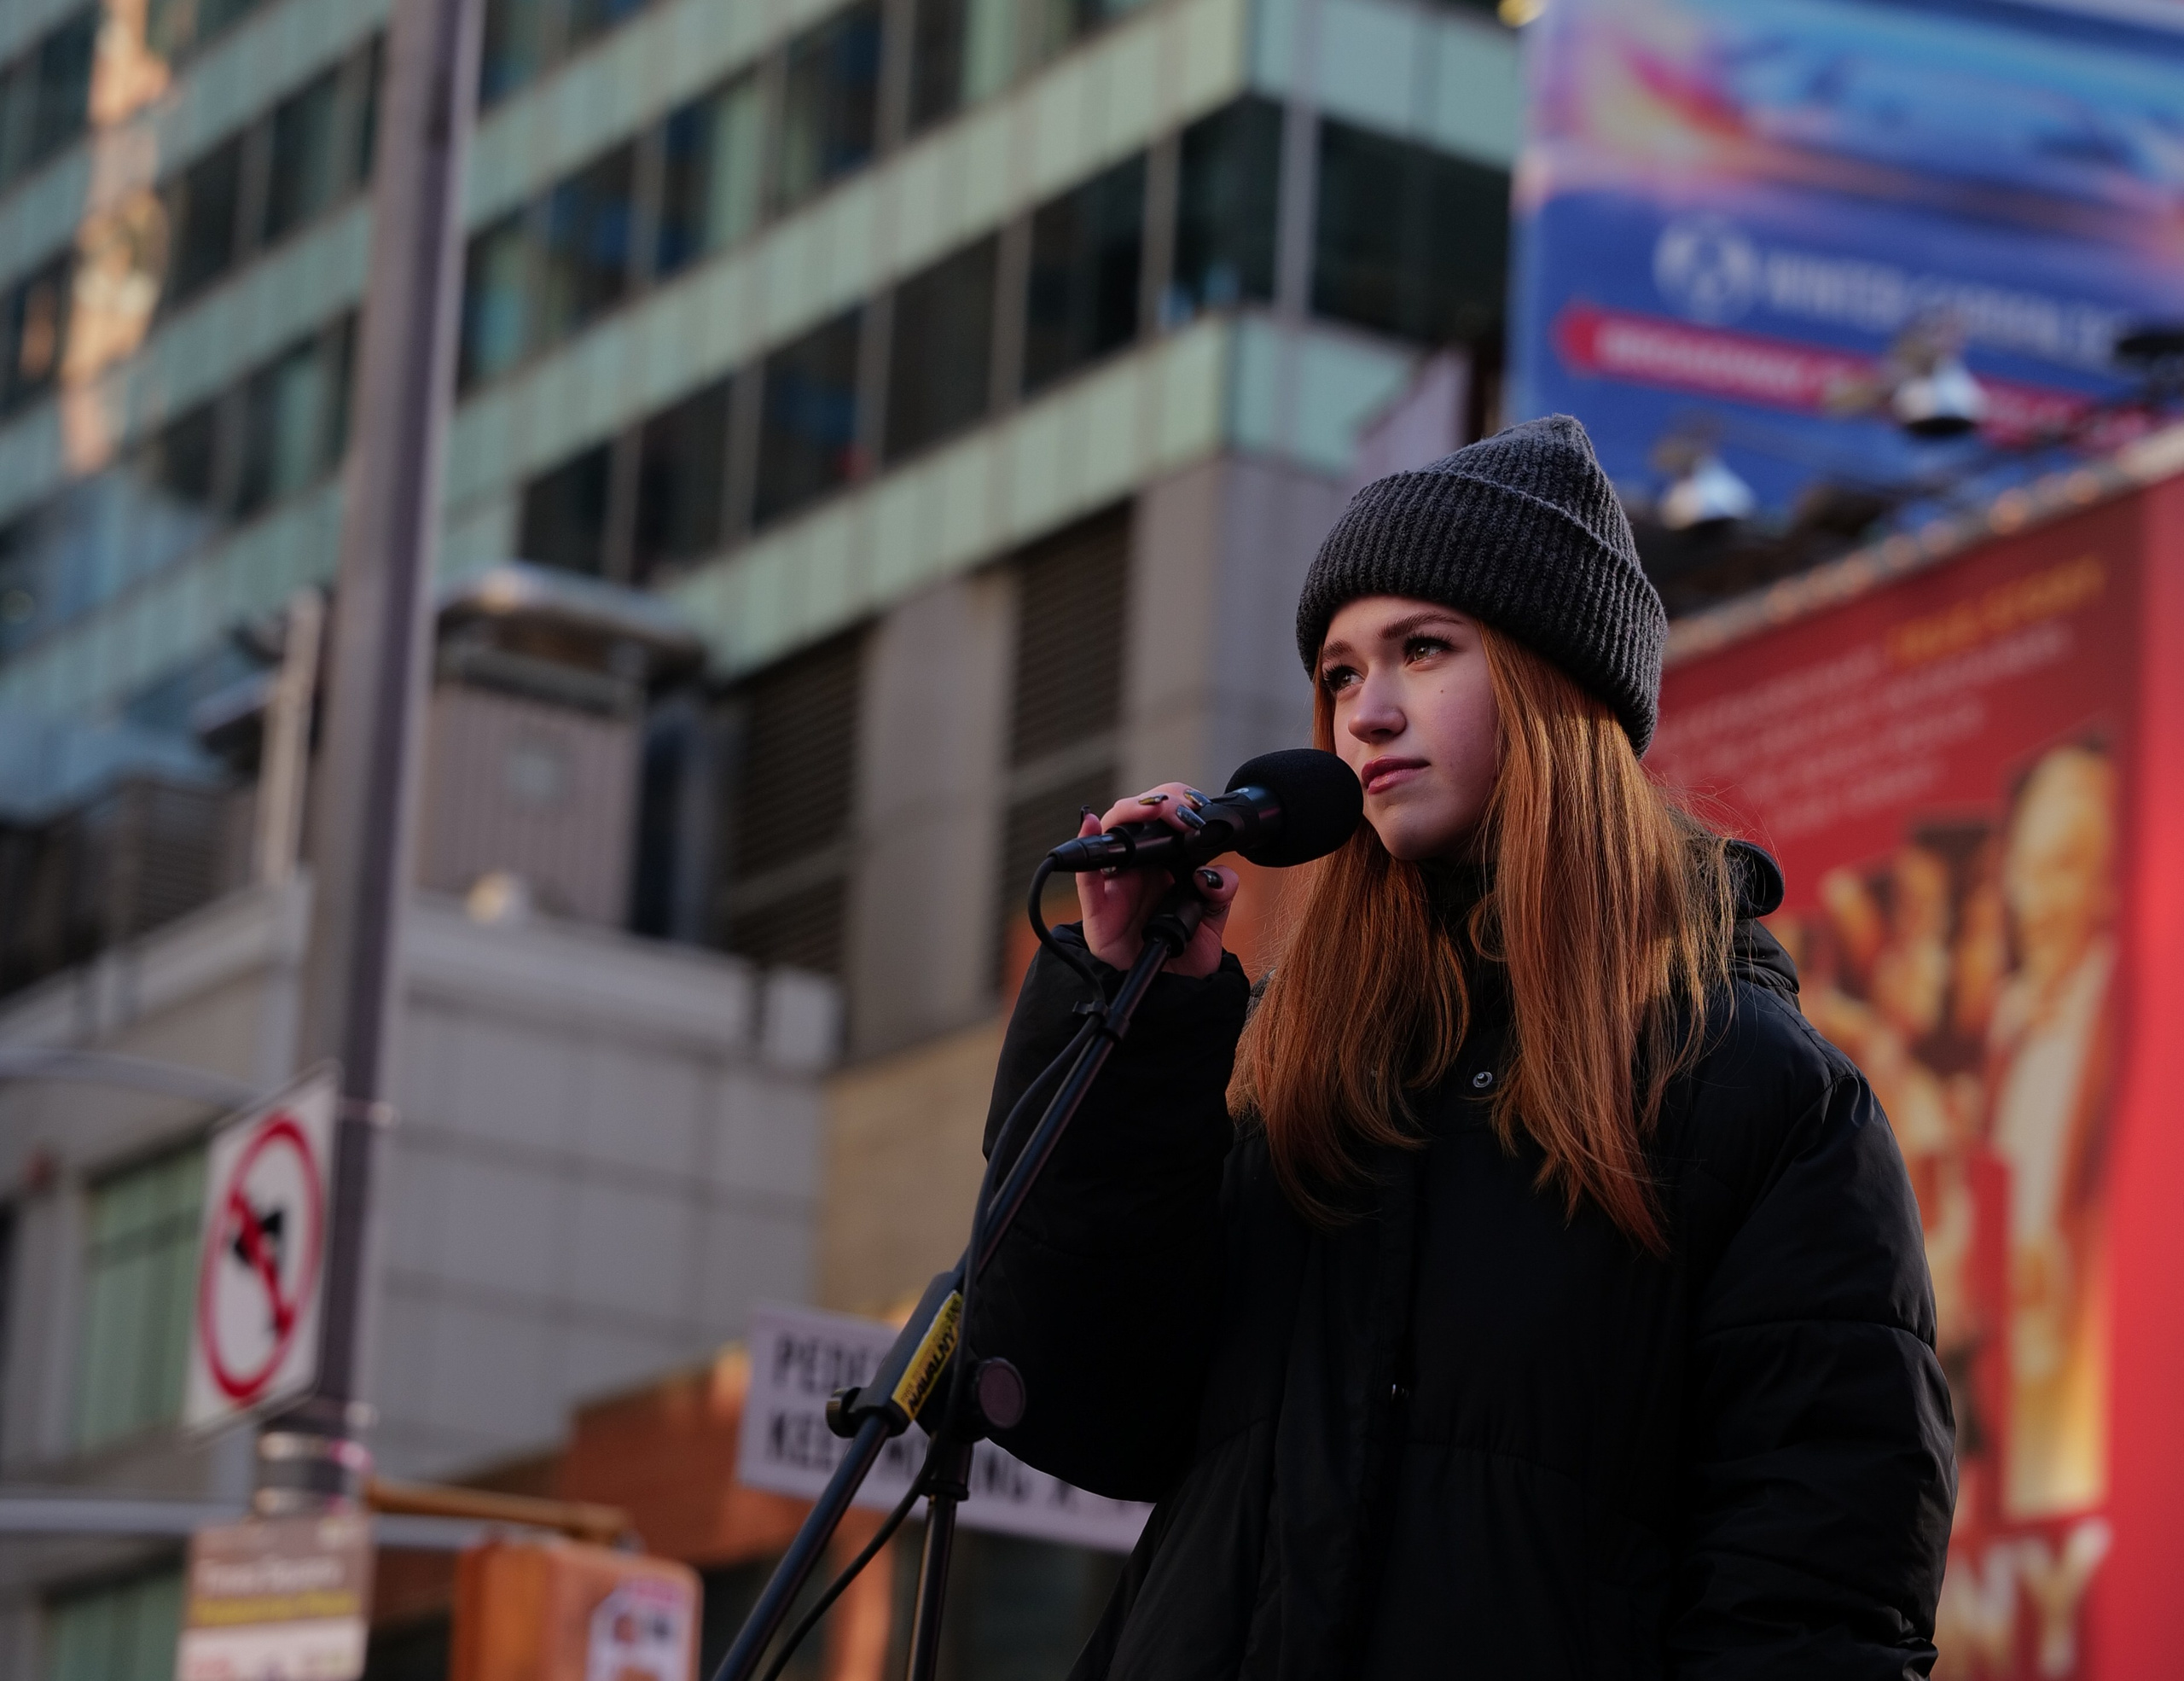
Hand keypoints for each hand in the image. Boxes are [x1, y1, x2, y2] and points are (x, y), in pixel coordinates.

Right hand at [1075, 783, 1238, 977]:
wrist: (1169, 992)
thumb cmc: (1184, 953)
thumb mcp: (1213, 921)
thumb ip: (1219, 893)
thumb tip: (1211, 875)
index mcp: (1166, 864)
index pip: (1166, 819)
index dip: (1178, 803)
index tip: (1197, 807)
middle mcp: (1139, 867)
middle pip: (1138, 817)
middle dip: (1159, 801)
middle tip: (1180, 809)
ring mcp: (1116, 883)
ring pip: (1113, 833)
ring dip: (1132, 812)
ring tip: (1154, 809)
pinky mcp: (1098, 907)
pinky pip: (1086, 875)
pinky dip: (1086, 846)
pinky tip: (1090, 823)